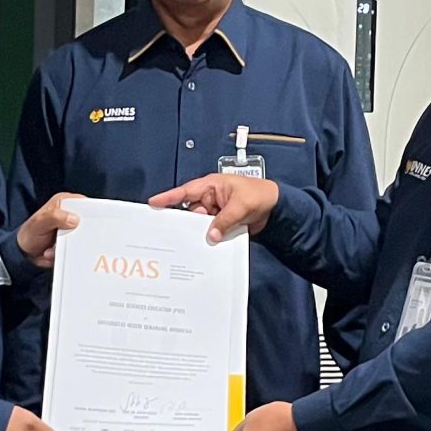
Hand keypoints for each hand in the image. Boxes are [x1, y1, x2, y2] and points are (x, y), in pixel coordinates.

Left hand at [16, 193, 83, 266]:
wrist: (26, 253)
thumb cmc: (29, 235)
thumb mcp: (38, 223)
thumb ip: (54, 217)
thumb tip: (73, 218)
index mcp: (64, 202)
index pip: (84, 204)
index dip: (89, 214)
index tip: (84, 225)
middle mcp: (70, 214)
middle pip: (88, 223)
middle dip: (79, 235)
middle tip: (65, 240)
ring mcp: (72, 229)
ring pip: (83, 238)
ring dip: (71, 246)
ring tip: (53, 247)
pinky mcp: (72, 242)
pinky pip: (78, 248)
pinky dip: (67, 253)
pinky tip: (53, 251)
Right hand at [148, 173, 280, 243]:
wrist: (277, 208)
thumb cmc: (259, 195)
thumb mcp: (241, 205)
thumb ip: (225, 220)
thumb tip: (211, 236)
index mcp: (211, 186)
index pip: (186, 191)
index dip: (168, 197)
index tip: (153, 203)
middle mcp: (210, 198)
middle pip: (191, 212)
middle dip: (189, 222)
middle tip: (182, 232)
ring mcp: (216, 212)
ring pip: (200, 224)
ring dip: (202, 232)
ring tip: (204, 239)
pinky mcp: (222, 224)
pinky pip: (211, 231)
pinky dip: (211, 237)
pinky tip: (211, 244)